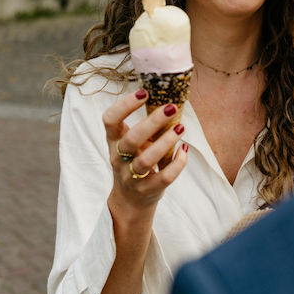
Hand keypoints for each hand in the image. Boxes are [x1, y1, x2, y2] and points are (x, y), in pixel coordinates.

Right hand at [103, 89, 187, 209]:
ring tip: (180, 127)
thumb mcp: (131, 143)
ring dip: (165, 142)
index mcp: (113, 140)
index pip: (110, 120)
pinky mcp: (148, 190)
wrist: (130, 199)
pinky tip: (183, 150)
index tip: (143, 93)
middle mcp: (118, 158)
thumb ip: (144, 127)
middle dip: (152, 122)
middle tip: (170, 107)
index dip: (124, 105)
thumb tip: (168, 103)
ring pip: (146, 160)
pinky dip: (177, 163)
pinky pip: (164, 177)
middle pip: (131, 139)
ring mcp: (131, 176)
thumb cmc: (133, 161)